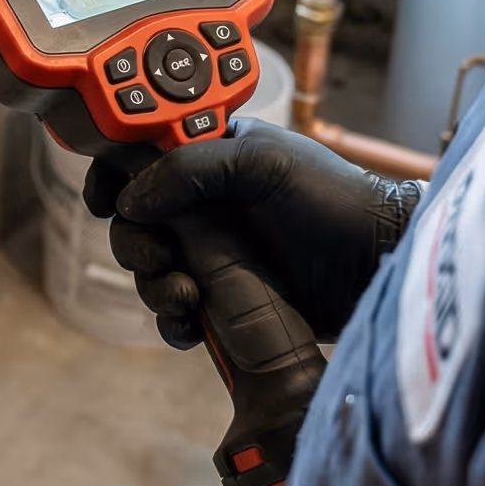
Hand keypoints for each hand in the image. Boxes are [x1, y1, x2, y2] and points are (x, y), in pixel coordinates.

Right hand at [83, 123, 421, 348]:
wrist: (380, 264)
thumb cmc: (335, 198)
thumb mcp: (263, 162)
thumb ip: (189, 168)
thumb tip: (130, 199)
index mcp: (207, 159)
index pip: (137, 159)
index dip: (112, 177)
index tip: (104, 202)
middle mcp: (203, 207)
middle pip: (134, 222)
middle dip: (133, 243)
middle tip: (161, 257)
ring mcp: (213, 255)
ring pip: (150, 271)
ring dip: (152, 286)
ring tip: (187, 298)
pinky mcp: (226, 302)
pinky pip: (176, 314)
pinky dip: (173, 322)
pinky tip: (193, 325)